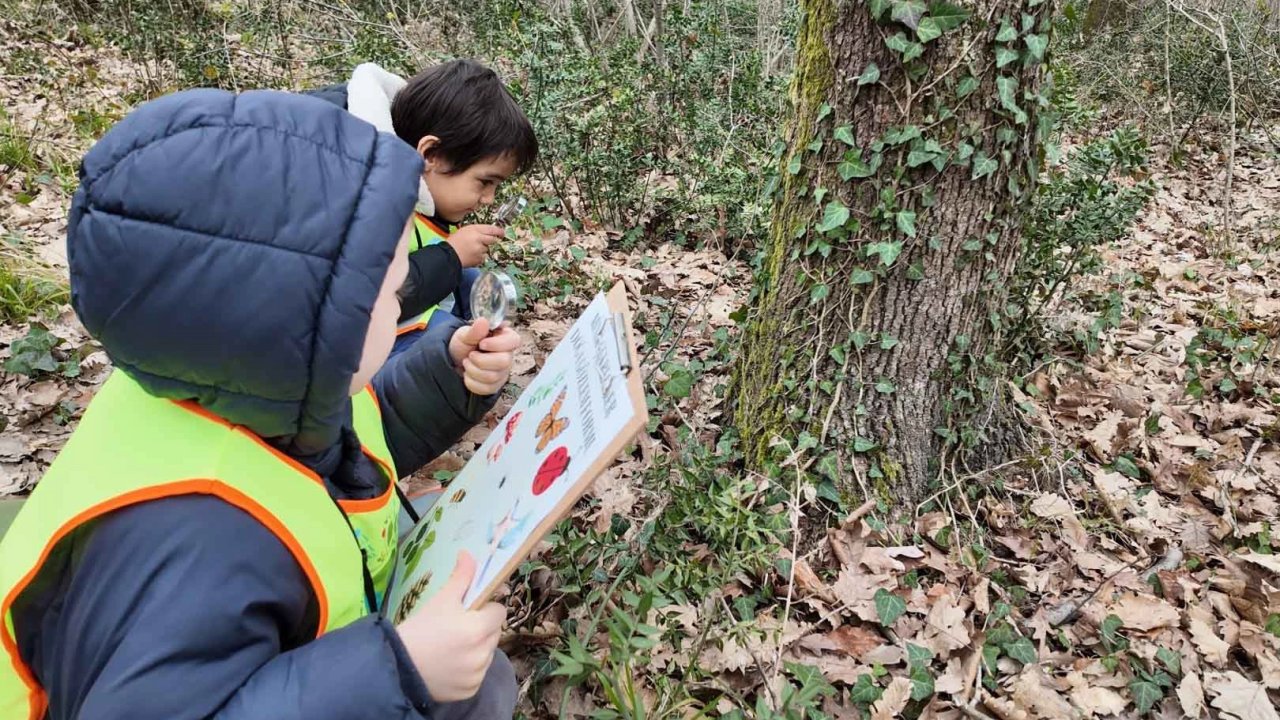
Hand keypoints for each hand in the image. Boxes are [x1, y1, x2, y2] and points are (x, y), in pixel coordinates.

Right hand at [396, 552, 505, 701]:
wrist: (397, 667)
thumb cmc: (419, 629)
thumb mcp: (440, 600)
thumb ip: (461, 577)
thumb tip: (469, 554)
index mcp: (479, 628)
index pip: (498, 612)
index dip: (485, 608)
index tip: (469, 610)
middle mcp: (483, 653)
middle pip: (494, 633)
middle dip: (481, 627)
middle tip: (457, 627)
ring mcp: (477, 674)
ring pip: (486, 653)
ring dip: (476, 648)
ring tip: (450, 646)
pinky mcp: (470, 690)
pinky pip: (477, 674)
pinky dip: (468, 669)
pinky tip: (449, 664)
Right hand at [446, 225, 502, 267]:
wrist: (449, 255)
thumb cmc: (455, 242)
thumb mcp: (465, 230)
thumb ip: (477, 230)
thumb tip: (489, 232)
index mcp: (474, 230)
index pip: (491, 229)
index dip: (499, 231)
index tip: (502, 232)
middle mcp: (479, 239)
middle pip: (493, 239)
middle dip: (491, 241)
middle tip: (485, 242)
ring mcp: (480, 249)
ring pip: (488, 249)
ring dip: (483, 249)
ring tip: (472, 249)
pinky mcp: (479, 259)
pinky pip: (484, 257)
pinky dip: (480, 257)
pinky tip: (472, 255)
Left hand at [448, 319, 521, 395]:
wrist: (454, 360)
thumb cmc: (464, 344)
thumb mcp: (465, 334)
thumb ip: (475, 330)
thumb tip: (484, 321)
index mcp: (504, 338)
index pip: (514, 341)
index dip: (498, 344)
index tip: (482, 344)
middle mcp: (507, 355)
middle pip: (503, 362)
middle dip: (480, 360)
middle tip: (470, 355)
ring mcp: (503, 372)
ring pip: (492, 377)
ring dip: (473, 370)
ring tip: (467, 363)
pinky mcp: (495, 385)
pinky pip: (486, 389)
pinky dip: (471, 382)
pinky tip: (468, 374)